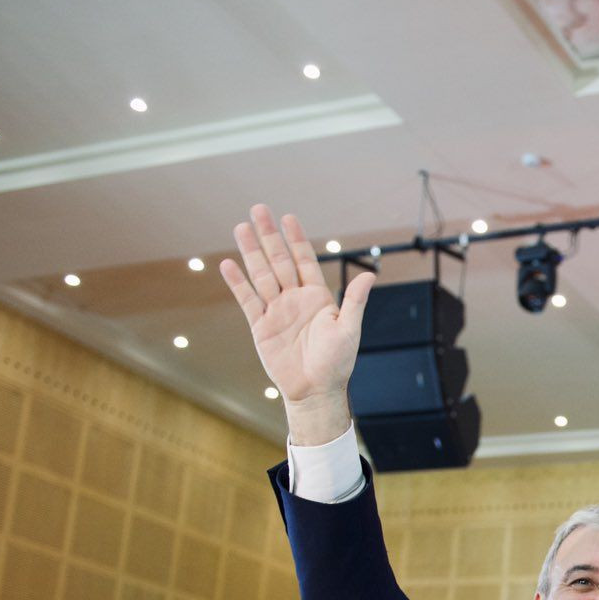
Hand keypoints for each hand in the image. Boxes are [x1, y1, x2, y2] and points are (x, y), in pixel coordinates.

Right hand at [221, 205, 372, 439]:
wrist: (315, 390)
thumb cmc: (337, 362)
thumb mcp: (348, 329)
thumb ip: (355, 301)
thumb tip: (370, 275)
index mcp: (317, 297)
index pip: (304, 260)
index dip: (296, 239)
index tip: (288, 216)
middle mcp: (295, 299)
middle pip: (279, 261)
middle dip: (269, 236)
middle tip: (258, 209)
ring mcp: (276, 311)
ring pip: (261, 275)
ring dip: (251, 252)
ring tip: (241, 228)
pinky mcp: (260, 326)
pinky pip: (247, 300)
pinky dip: (238, 282)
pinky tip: (228, 264)